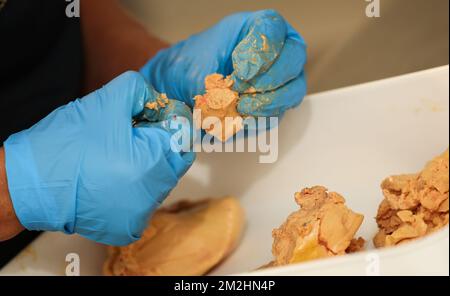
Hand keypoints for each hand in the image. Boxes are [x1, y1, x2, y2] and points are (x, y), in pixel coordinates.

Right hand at [3, 71, 194, 245]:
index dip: (167, 122)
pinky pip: (145, 202)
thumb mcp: (106, 101)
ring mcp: (140, 215)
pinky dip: (136, 188)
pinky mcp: (127, 228)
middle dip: (159, 144)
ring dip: (148, 167)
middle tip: (132, 135)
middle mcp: (152, 195)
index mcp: (152, 163)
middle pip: (174, 161)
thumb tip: (160, 100)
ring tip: (118, 157)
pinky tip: (113, 178)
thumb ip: (141, 91)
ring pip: (160, 182)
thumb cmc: (65, 143)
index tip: (151, 117)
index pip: (181, 137)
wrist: (29, 183)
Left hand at [141, 9, 306, 116]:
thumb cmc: (191, 67)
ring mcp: (280, 78)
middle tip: (242, 89)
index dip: (261, 51)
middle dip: (269, 79)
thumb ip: (217, 80)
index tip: (241, 70)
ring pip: (293, 90)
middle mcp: (276, 49)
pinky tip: (241, 117)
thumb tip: (237, 99)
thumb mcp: (198, 65)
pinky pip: (279, 113)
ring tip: (241, 107)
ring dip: (268, 102)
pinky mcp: (275, 104)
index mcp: (256, 27)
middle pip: (293, 58)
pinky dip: (260, 119)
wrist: (181, 87)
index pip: (271, 29)